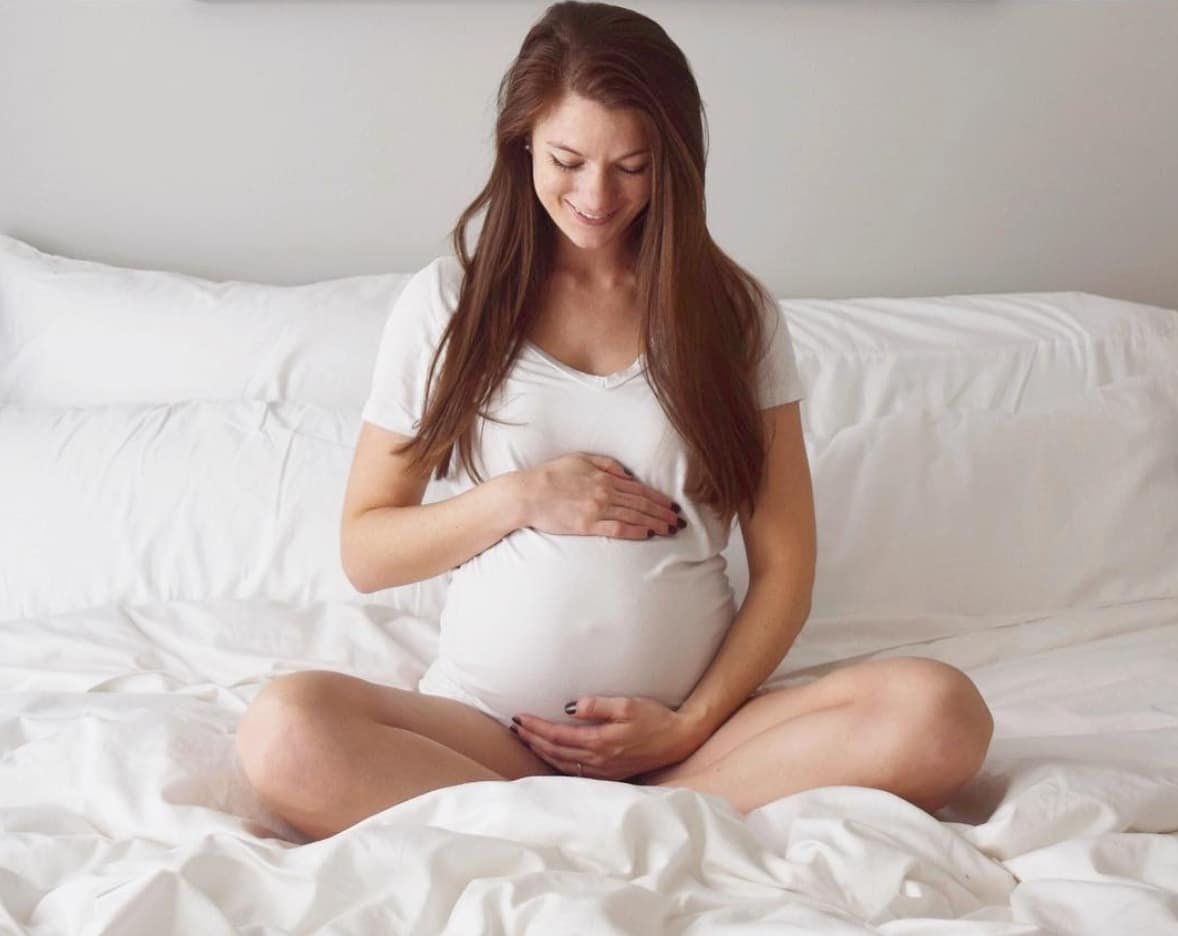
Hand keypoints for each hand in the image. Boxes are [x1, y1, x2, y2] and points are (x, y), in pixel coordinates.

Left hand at [510, 695, 698, 780]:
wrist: (678, 739)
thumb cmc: (655, 718)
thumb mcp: (627, 705)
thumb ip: (598, 705)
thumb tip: (570, 708)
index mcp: (600, 742)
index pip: (558, 735)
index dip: (536, 727)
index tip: (520, 717)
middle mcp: (598, 760)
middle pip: (555, 751)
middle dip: (532, 739)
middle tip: (515, 726)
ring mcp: (603, 770)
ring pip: (562, 763)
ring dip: (541, 751)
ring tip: (526, 739)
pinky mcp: (609, 774)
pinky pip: (574, 771)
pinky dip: (556, 762)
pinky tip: (550, 755)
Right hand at [512, 453, 683, 540]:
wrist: (529, 493)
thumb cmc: (551, 474)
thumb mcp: (580, 459)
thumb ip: (606, 464)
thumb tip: (626, 474)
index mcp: (605, 476)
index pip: (639, 489)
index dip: (658, 497)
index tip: (672, 504)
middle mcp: (606, 492)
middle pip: (642, 503)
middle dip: (663, 512)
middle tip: (679, 520)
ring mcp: (598, 509)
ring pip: (634, 516)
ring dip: (655, 522)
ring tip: (670, 529)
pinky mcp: (588, 525)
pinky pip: (618, 528)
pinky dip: (636, 531)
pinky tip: (648, 534)